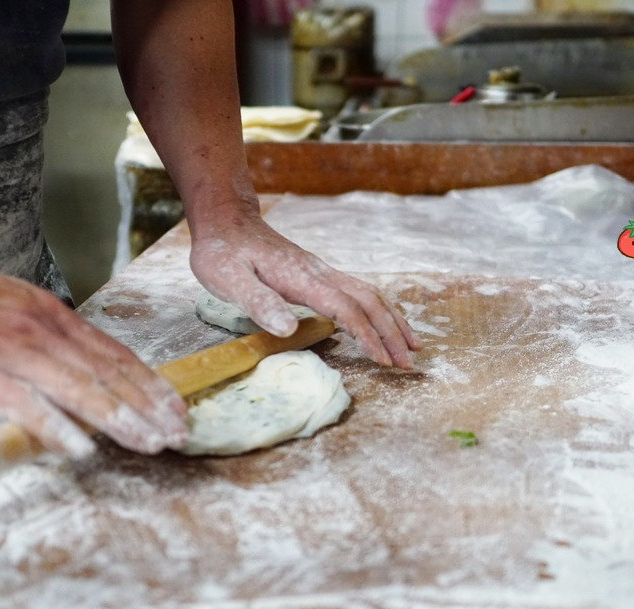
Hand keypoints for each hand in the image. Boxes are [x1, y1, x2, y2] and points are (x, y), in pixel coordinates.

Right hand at [0, 260, 187, 455]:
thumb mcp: (18, 310)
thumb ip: (53, 339)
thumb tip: (87, 368)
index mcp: (54, 317)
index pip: (115, 354)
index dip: (151, 384)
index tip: (176, 407)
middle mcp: (44, 332)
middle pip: (110, 374)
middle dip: (150, 406)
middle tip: (179, 434)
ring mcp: (15, 353)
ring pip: (82, 390)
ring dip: (122, 419)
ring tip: (151, 443)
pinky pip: (29, 406)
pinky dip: (60, 428)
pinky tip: (84, 449)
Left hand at [189, 209, 420, 368]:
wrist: (226, 220)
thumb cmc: (223, 253)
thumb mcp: (228, 279)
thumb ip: (259, 303)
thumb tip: (289, 329)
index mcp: (302, 278)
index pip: (345, 309)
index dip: (367, 336)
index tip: (383, 362)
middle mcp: (320, 273)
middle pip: (369, 301)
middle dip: (392, 333)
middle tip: (409, 364)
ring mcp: (322, 272)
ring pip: (370, 294)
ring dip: (393, 321)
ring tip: (411, 346)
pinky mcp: (318, 274)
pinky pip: (359, 292)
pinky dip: (379, 310)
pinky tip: (384, 323)